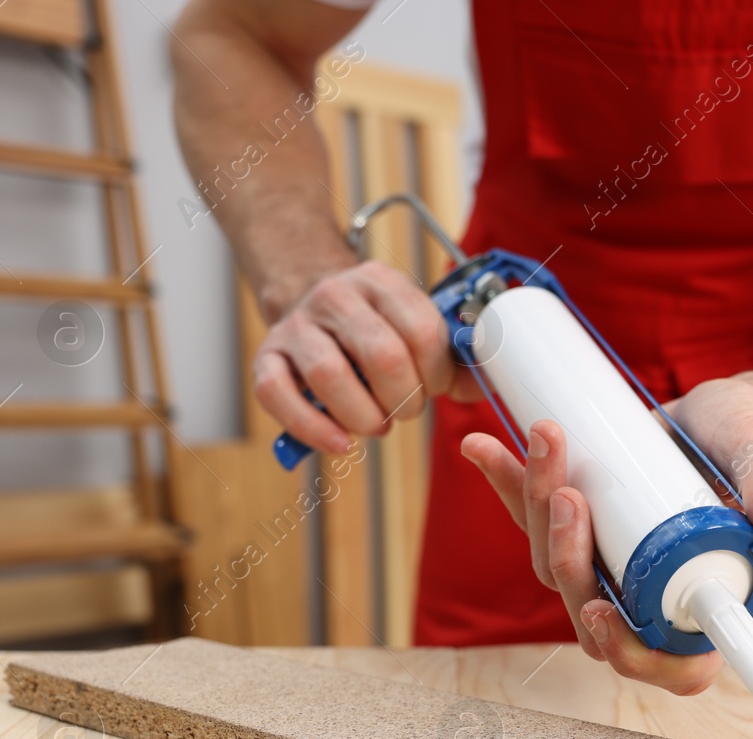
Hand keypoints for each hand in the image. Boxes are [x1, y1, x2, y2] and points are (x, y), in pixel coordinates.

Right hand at [251, 260, 476, 452]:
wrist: (309, 302)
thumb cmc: (374, 329)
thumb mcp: (415, 328)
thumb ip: (452, 359)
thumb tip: (486, 387)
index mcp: (381, 282)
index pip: (422, 330)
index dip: (436, 373)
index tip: (433, 389)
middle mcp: (336, 295)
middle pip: (381, 355)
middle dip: (404, 399)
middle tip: (405, 411)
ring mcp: (296, 325)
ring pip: (329, 375)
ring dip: (363, 416)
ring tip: (375, 425)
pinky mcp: (265, 356)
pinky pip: (278, 394)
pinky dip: (312, 427)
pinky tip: (340, 443)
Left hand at [461, 376, 752, 694]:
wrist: (721, 410)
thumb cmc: (751, 444)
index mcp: (702, 608)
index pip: (669, 665)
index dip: (630, 652)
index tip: (603, 611)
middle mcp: (650, 600)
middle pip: (594, 611)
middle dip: (570, 556)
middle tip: (569, 495)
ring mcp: (610, 569)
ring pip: (558, 567)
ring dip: (537, 510)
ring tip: (546, 444)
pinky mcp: (582, 530)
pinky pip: (536, 521)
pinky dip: (509, 485)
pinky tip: (484, 448)